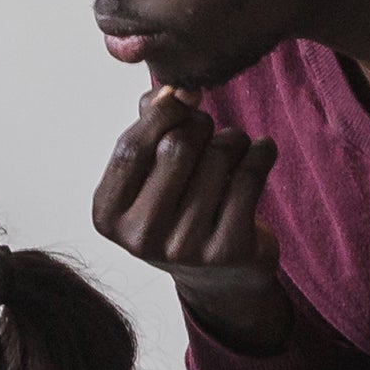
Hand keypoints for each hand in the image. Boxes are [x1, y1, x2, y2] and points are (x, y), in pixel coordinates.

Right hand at [92, 85, 290, 351]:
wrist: (221, 279)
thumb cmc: (179, 211)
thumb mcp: (150, 177)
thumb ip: (149, 129)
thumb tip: (167, 90)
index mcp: (109, 216)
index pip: (131, 148)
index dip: (161, 113)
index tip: (183, 95)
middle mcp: (141, 237)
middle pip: (176, 148)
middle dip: (199, 125)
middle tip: (208, 127)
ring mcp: (185, 248)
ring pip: (217, 159)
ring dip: (232, 140)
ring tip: (233, 148)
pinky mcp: (229, 249)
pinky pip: (250, 178)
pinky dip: (261, 154)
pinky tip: (261, 152)